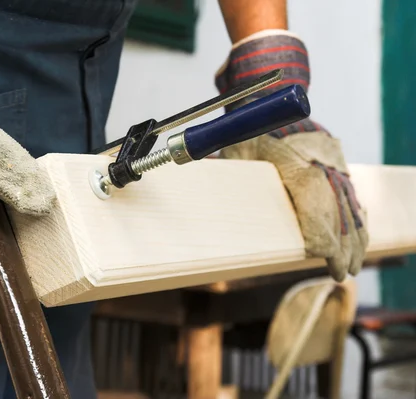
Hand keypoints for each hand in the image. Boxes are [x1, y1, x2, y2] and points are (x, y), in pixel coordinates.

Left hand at [215, 30, 367, 280]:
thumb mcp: (233, 149)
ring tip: (354, 263)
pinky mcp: (335, 163)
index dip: (322, 235)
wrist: (270, 99)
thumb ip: (226, 171)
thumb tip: (200, 199)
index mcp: (295, 164)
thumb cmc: (247, 130)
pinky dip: (356, 217)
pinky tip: (360, 237)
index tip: (324, 258)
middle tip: (343, 273)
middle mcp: (319, 164)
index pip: (315, 206)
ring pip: (349, 204)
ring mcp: (331, 163)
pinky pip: (350, 194)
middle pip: (338, 211)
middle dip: (343, 245)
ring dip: (355, 235)